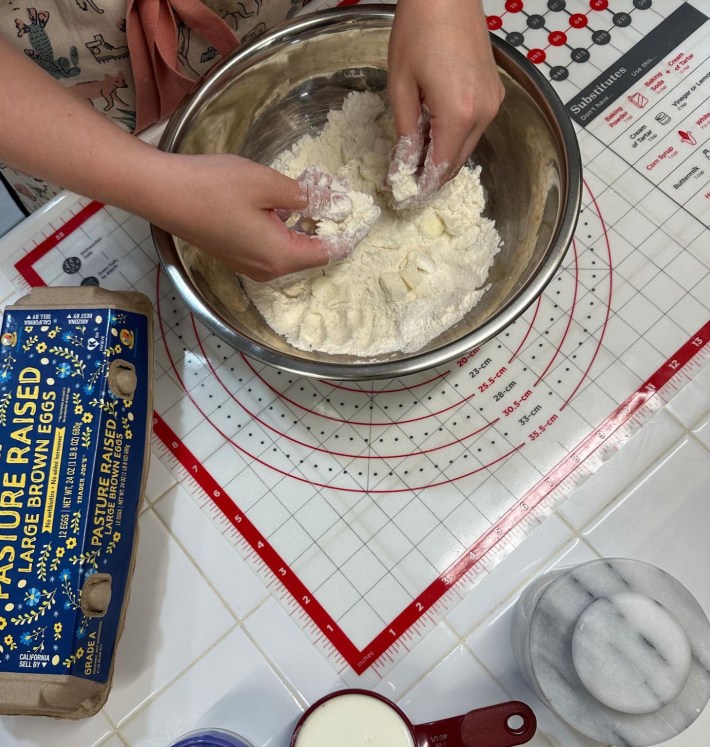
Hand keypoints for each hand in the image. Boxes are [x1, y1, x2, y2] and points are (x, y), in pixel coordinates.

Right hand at [144, 154, 364, 281]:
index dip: (348, 235)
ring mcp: (249, 266)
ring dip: (306, 227)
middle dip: (328, 229)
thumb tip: (325, 201)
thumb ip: (302, 195)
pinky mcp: (235, 256)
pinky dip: (286, 230)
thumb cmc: (213, 186)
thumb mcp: (266, 183)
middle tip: (342, 200)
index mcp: (280, 256)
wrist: (162, 193)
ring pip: (291, 250)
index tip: (366, 217)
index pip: (327, 252)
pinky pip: (272, 247)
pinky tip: (286, 206)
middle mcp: (267, 270)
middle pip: (310, 254)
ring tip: (318, 198)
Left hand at [387, 0, 504, 205]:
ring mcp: (492, 103)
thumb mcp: (401, 85)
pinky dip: (454, 137)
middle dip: (433, 176)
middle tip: (408, 181)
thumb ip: (404, 131)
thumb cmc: (419, 28)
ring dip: (443, 156)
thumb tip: (404, 163)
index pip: (441, 167)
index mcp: (458, 114)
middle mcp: (483, 113)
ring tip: (415, 157)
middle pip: (457, 162)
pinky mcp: (494, 92)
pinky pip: (474, 128)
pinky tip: (432, 132)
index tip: (407, 197)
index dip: (423, 186)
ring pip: (466, 147)